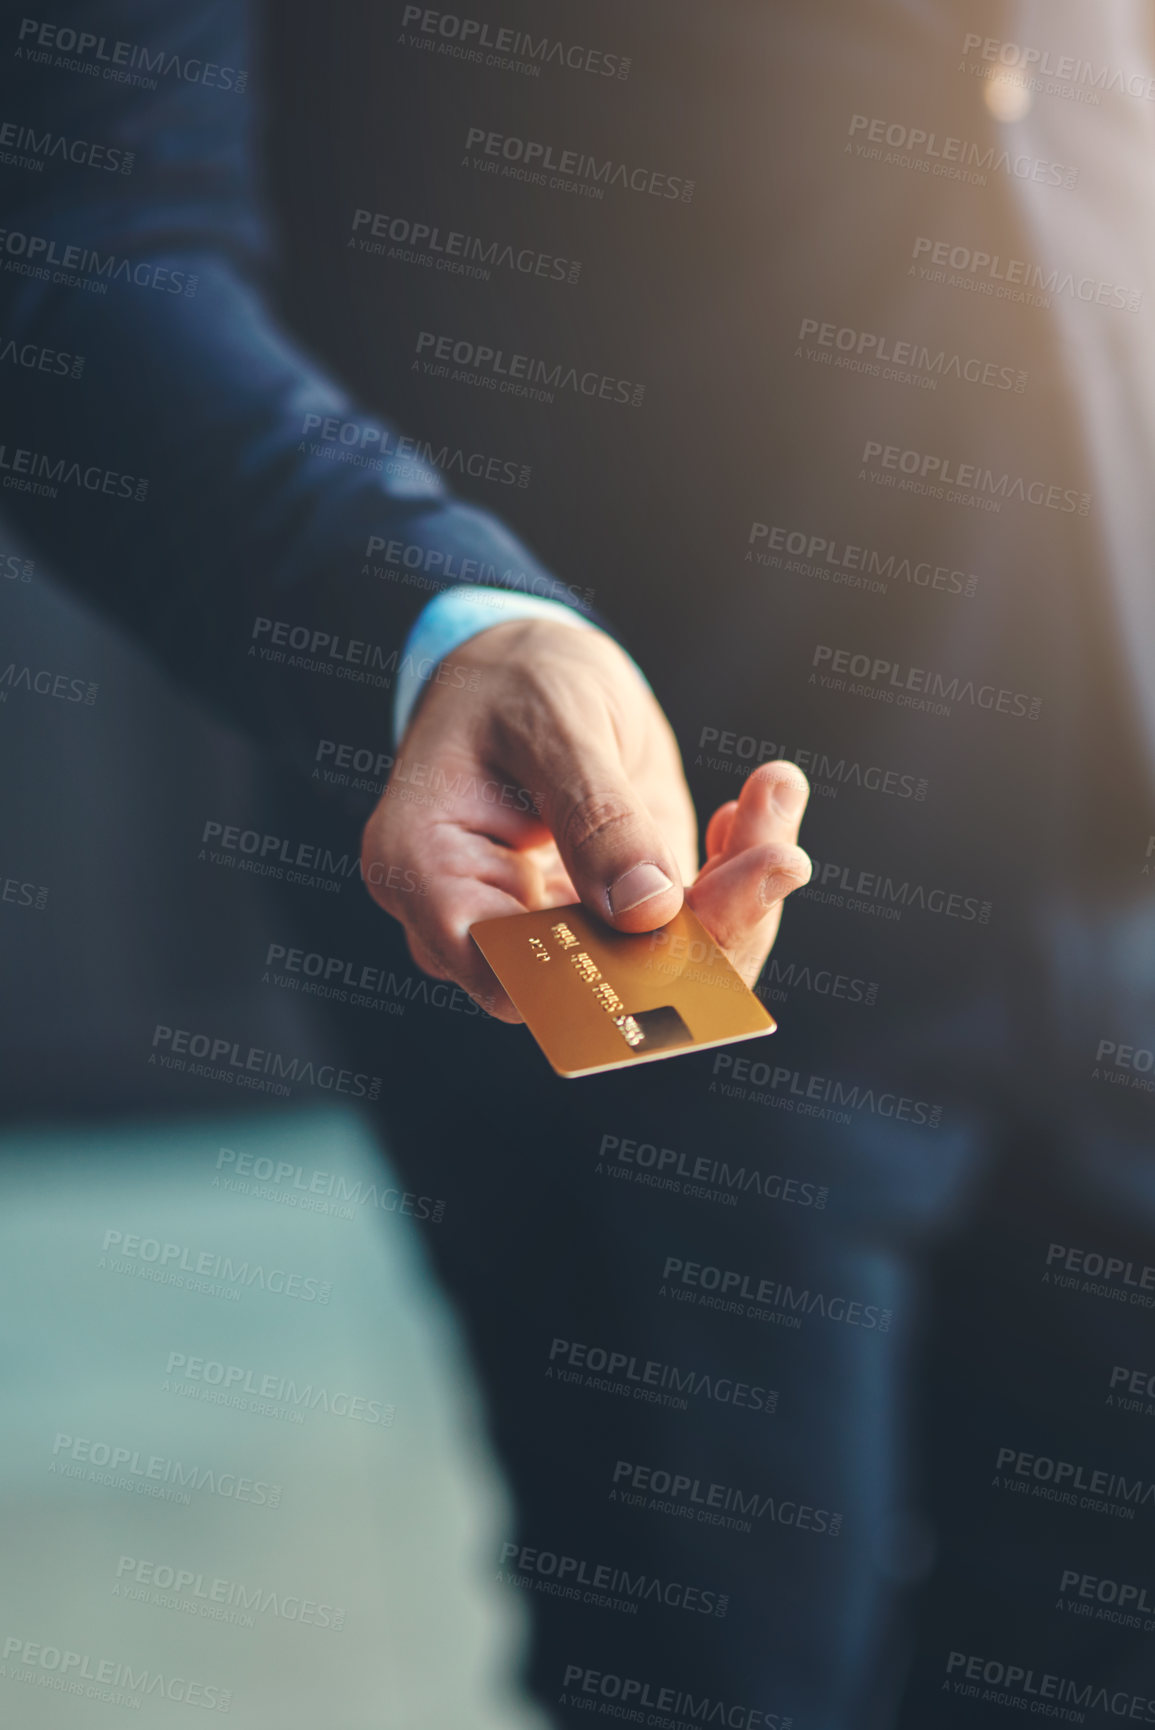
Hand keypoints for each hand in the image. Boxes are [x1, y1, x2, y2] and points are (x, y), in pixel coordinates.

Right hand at [361, 619, 811, 1020]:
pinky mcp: (615, 919)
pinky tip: (759, 809)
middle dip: (703, 930)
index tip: (695, 918)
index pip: (511, 974)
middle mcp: (484, 923)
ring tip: (774, 802)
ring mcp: (554, 929)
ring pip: (660, 970)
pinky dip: (737, 880)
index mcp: (427, 875)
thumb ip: (597, 815)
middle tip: (778, 855)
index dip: (604, 973)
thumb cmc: (514, 679)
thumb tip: (647, 911)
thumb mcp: (556, 721)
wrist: (531, 668)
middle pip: (599, 984)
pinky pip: (687, 935)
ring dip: (736, 902)